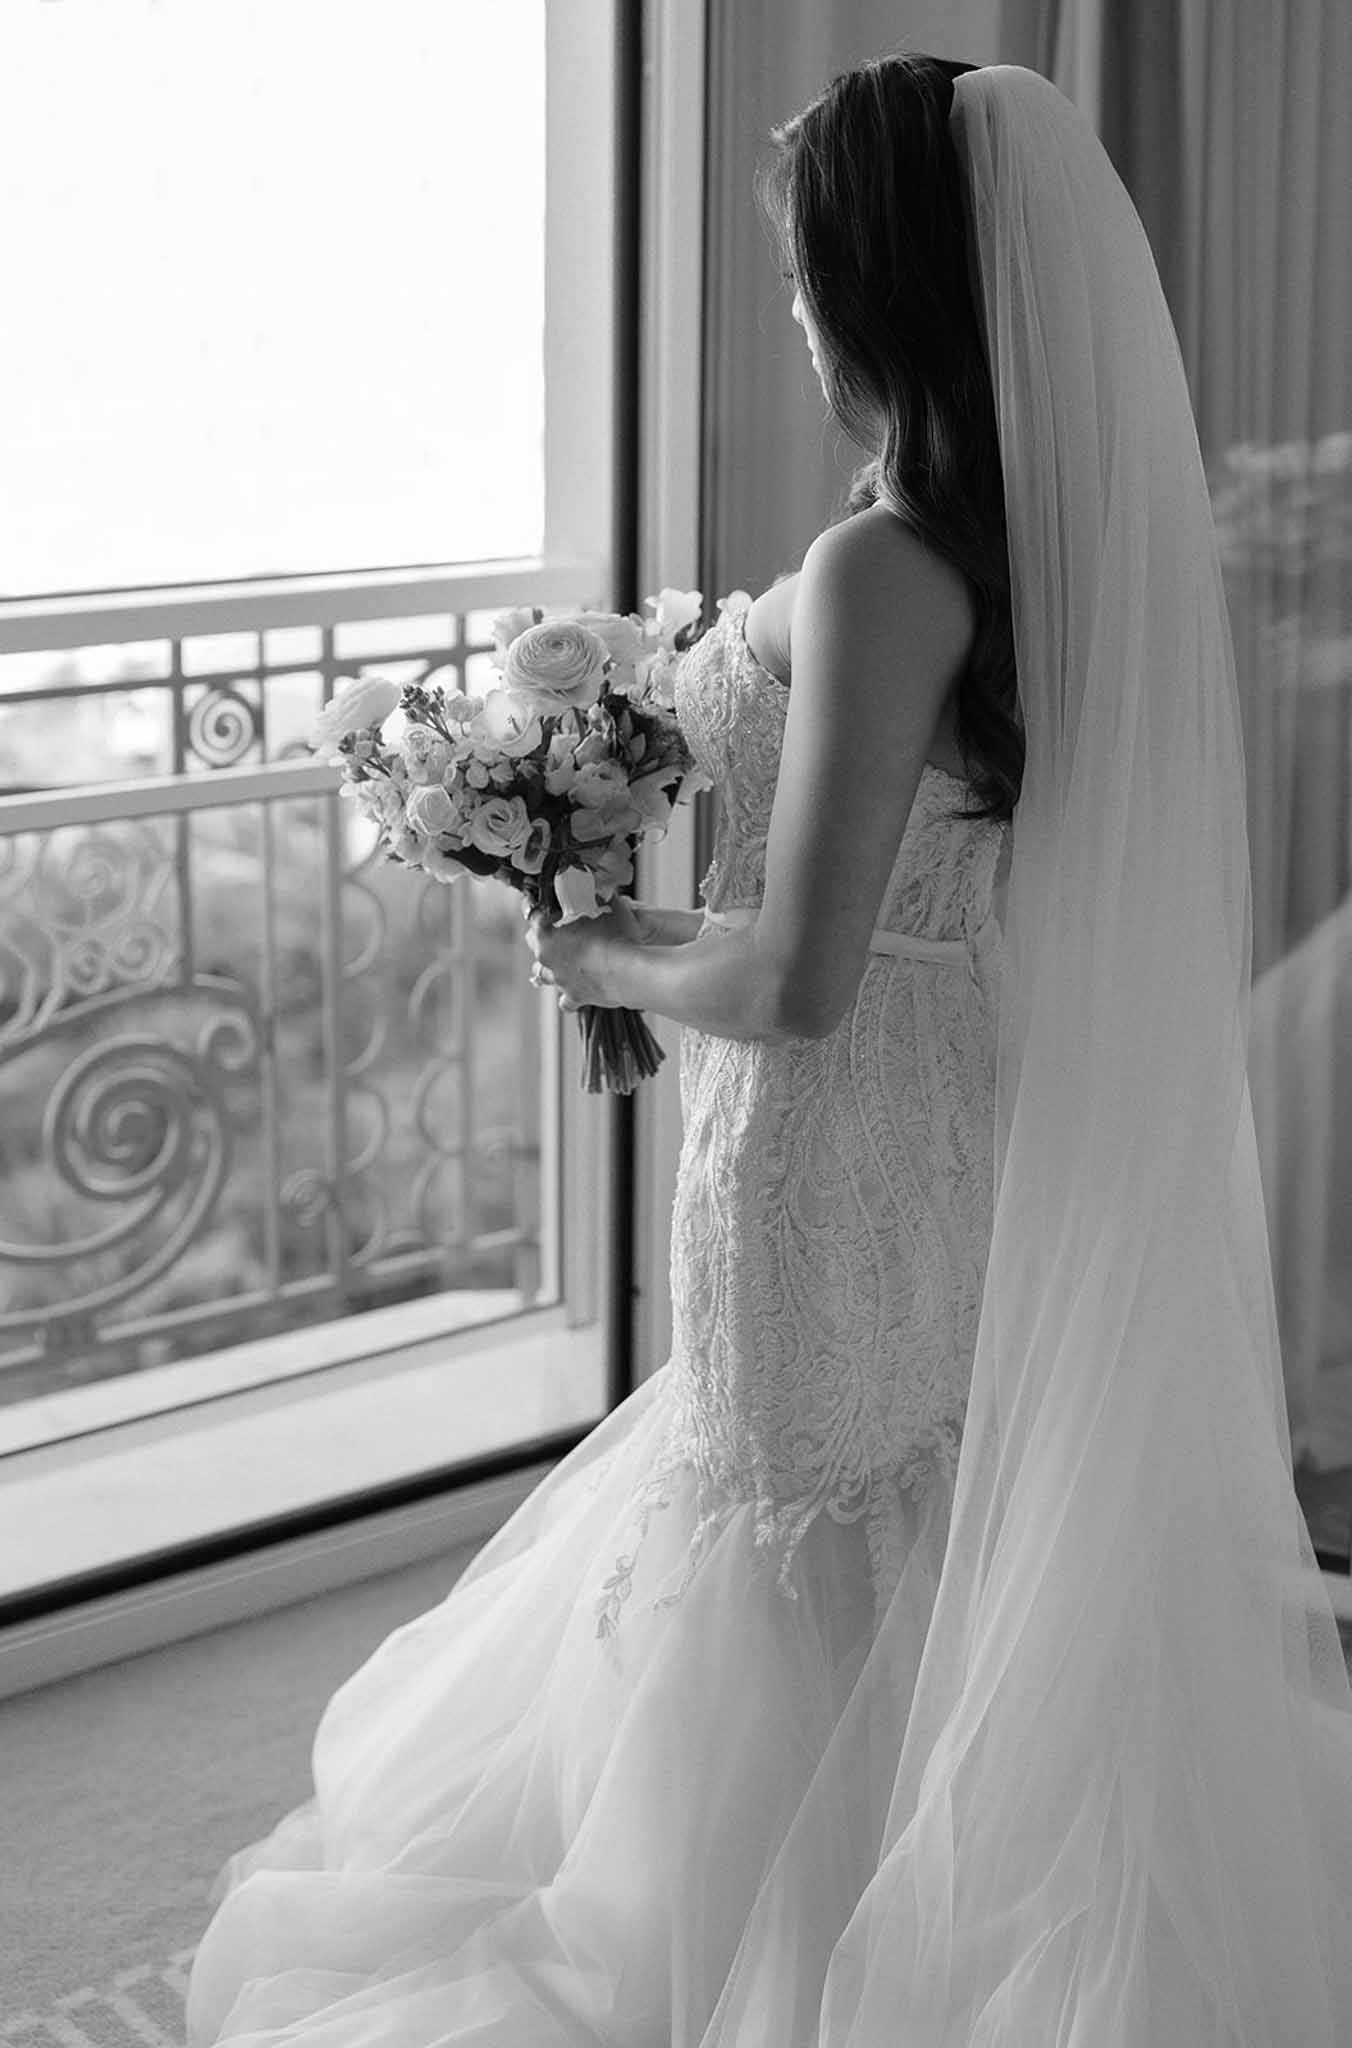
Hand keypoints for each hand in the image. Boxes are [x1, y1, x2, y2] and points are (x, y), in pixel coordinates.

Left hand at [524, 895, 646, 1009]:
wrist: (628, 971)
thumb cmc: (617, 935)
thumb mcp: (609, 905)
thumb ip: (598, 896)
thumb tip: (598, 888)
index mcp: (546, 931)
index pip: (532, 912)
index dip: (539, 905)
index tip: (544, 902)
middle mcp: (546, 956)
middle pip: (532, 942)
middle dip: (542, 934)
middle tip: (556, 927)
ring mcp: (558, 979)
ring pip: (542, 974)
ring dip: (550, 966)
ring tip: (561, 960)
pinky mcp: (574, 997)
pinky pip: (565, 1000)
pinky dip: (569, 995)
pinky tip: (576, 989)